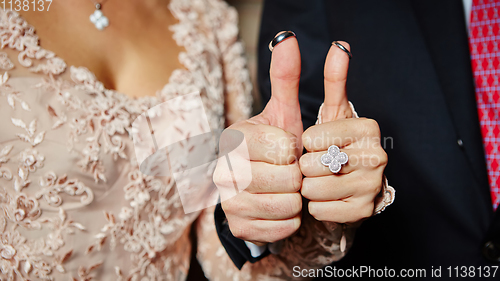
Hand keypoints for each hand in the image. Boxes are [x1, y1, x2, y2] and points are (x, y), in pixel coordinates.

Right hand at [214, 34, 302, 243]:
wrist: (261, 187)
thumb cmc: (275, 148)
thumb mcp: (282, 113)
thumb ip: (285, 78)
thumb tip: (287, 40)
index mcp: (233, 138)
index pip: (284, 148)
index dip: (295, 150)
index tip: (288, 149)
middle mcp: (223, 169)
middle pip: (287, 179)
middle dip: (297, 176)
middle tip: (288, 171)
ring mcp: (228, 201)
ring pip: (287, 205)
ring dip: (295, 198)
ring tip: (285, 188)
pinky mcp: (238, 226)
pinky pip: (283, 227)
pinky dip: (290, 220)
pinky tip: (279, 206)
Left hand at [299, 42, 387, 222]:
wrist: (348, 182)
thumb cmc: (335, 143)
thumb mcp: (333, 111)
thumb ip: (335, 79)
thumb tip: (340, 46)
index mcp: (368, 127)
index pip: (311, 139)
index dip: (306, 143)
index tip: (318, 143)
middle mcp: (377, 156)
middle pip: (311, 165)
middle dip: (306, 166)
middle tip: (320, 164)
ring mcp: (373, 186)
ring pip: (314, 190)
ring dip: (310, 187)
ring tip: (323, 179)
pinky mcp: (364, 211)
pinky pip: (320, 210)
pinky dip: (317, 206)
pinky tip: (329, 197)